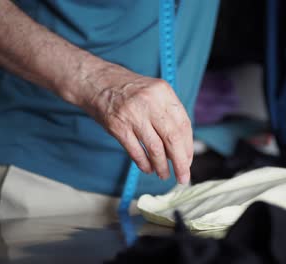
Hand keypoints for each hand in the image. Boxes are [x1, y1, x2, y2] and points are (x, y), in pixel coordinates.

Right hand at [76, 62, 192, 183]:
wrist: (97, 82)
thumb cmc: (130, 91)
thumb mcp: (154, 92)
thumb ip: (169, 114)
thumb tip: (182, 148)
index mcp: (163, 92)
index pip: (183, 125)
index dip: (188, 147)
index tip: (188, 161)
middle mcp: (150, 102)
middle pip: (172, 138)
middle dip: (180, 162)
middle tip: (183, 177)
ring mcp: (133, 114)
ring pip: (155, 148)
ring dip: (161, 166)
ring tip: (164, 175)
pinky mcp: (118, 126)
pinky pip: (135, 151)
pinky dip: (144, 163)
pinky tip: (148, 168)